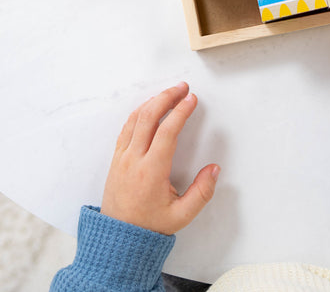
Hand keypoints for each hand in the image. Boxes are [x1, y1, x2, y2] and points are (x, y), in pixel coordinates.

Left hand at [101, 82, 219, 234]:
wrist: (117, 241)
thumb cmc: (149, 227)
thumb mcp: (181, 216)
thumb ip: (202, 192)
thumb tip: (214, 169)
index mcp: (151, 171)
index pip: (167, 131)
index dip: (181, 111)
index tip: (192, 99)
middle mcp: (133, 160)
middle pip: (149, 117)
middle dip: (167, 97)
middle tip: (182, 87)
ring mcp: (121, 158)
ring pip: (135, 119)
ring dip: (152, 102)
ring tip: (169, 93)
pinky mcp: (115, 160)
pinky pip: (126, 128)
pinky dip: (139, 113)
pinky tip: (149, 108)